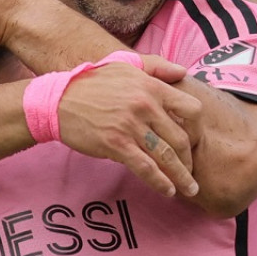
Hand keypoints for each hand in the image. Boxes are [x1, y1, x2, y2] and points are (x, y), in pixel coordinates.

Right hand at [56, 59, 201, 198]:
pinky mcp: (116, 144)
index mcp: (151, 87)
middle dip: (190, 159)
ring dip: (181, 176)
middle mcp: (145, 106)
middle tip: (191, 172)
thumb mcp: (125, 65)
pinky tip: (168, 191)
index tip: (195, 142)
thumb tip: (183, 71)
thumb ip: (156, 66)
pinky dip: (160, 182)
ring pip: (167, 156)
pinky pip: (145, 167)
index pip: (191, 109)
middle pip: (181, 138)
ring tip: (189, 189)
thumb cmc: (92, 83)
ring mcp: (131, 126)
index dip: (197, 129)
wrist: (58, 100)